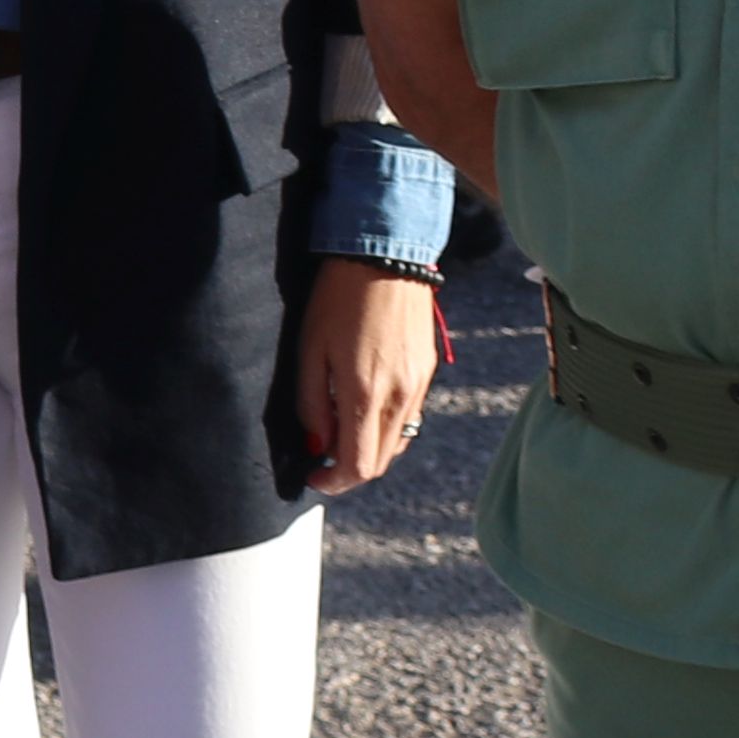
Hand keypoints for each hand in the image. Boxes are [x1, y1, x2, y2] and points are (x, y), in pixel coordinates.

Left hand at [290, 264, 444, 496]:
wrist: (385, 256)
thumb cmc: (338, 299)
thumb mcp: (310, 350)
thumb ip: (313, 405)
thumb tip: (317, 445)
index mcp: (366, 394)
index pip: (358, 466)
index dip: (333, 482)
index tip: (313, 475)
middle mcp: (400, 397)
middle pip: (380, 462)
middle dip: (350, 470)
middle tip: (323, 457)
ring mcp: (419, 385)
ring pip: (397, 443)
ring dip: (370, 449)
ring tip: (342, 429)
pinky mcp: (427, 372)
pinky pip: (409, 418)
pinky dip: (386, 427)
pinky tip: (365, 406)